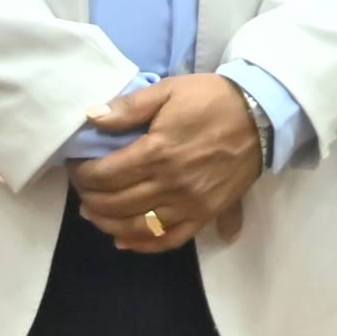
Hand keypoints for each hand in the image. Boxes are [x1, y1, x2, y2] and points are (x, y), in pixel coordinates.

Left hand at [72, 78, 268, 253]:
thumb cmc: (211, 99)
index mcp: (158, 152)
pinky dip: (143, 245)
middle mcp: (170, 184)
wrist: (260, 116)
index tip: (76, 167)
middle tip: (82, 188)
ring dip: (108, 224)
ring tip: (94, 214)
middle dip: (90, 198)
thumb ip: (128, 107)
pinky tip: (124, 240)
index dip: (83, 175)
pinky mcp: (205, 215)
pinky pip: (169, 240)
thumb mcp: (168, 90)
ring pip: (137, 227)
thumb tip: (91, 117)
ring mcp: (189, 205)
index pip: (106, 175)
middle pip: (116, 203)